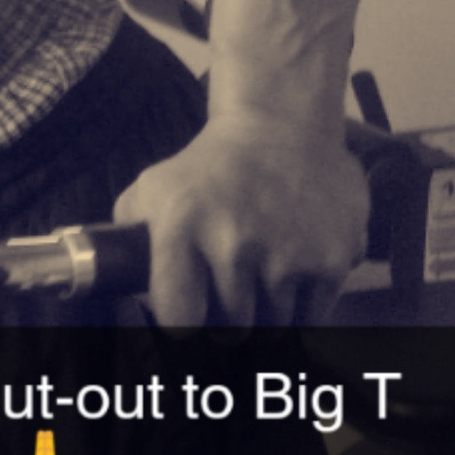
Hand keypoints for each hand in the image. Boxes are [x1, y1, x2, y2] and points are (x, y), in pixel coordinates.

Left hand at [112, 114, 369, 325]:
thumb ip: (129, 239)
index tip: (188, 312)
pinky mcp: (331, 260)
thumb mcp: (152, 189)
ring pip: (274, 326)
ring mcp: (286, 254)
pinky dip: (304, 302)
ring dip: (268, 311)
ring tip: (262, 274)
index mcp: (181, 226)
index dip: (182, 321)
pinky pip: (313, 315)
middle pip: (231, 329)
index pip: (179, 318)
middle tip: (231, 289)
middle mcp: (233, 243)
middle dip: (229, 318)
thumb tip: (123, 284)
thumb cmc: (208, 168)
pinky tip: (293, 267)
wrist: (281, 126)